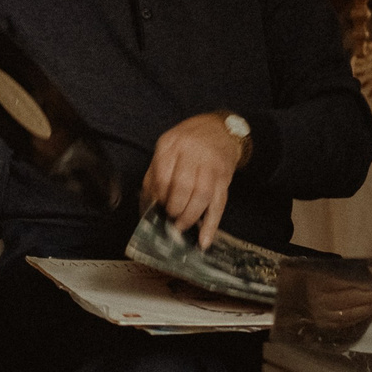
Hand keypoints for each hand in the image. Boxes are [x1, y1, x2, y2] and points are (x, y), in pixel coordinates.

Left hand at [143, 113, 246, 249]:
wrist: (220, 130)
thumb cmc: (188, 143)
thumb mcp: (167, 149)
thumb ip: (155, 175)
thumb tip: (147, 208)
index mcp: (172, 144)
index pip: (163, 175)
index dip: (159, 196)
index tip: (157, 207)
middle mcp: (193, 153)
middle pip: (183, 186)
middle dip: (174, 208)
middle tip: (169, 218)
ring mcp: (212, 166)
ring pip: (202, 196)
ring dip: (189, 217)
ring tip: (180, 226)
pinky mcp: (225, 179)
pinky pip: (218, 205)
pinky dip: (211, 226)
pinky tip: (203, 241)